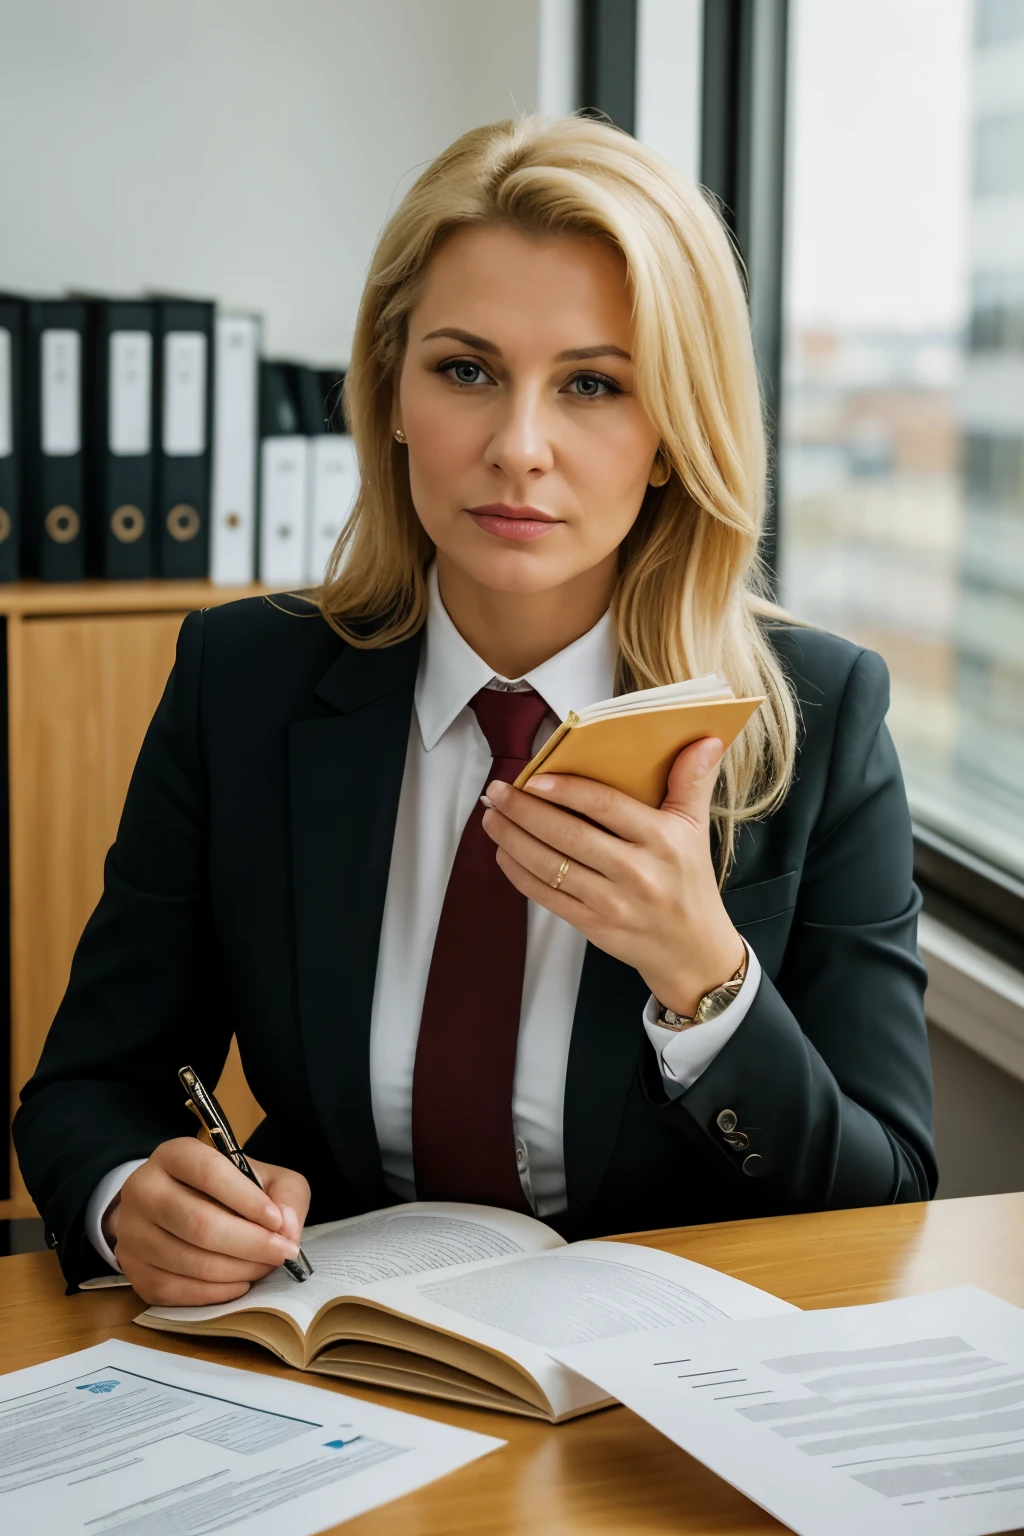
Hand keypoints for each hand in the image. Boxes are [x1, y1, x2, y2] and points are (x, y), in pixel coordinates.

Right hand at [103, 1137, 310, 1305]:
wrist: (172, 1210)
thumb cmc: (225, 1191)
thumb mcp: (263, 1177)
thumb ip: (285, 1194)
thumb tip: (287, 1227)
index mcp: (174, 1155)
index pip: (209, 1173)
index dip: (247, 1200)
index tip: (278, 1221)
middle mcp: (143, 1189)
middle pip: (199, 1223)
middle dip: (250, 1243)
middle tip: (283, 1254)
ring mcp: (132, 1232)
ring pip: (190, 1261)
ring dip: (238, 1271)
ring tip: (264, 1266)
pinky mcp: (132, 1270)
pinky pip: (176, 1291)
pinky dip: (216, 1293)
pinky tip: (239, 1283)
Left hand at [481, 736, 744, 1017]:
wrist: (693, 951)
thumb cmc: (689, 883)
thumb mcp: (696, 828)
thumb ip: (693, 782)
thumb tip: (706, 740)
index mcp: (661, 839)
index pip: (605, 806)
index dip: (565, 790)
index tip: (533, 777)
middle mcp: (636, 871)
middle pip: (568, 835)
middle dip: (524, 810)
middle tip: (497, 791)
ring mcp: (612, 902)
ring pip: (551, 866)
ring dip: (513, 840)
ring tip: (491, 817)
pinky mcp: (593, 926)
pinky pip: (547, 897)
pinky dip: (519, 874)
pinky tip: (503, 854)